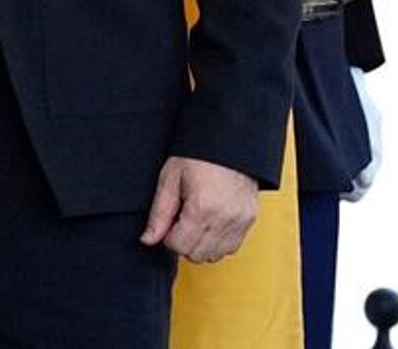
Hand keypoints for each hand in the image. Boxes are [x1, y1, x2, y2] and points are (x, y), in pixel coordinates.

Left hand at [139, 156, 258, 263]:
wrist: (228, 141)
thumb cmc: (197, 156)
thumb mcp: (170, 179)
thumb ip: (159, 213)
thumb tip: (147, 240)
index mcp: (202, 208)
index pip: (178, 246)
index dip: (168, 236)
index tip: (169, 221)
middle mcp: (224, 219)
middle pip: (196, 255)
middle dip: (184, 242)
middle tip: (181, 220)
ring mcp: (240, 221)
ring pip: (215, 255)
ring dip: (201, 245)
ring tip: (196, 220)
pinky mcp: (250, 220)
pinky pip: (232, 248)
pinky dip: (218, 242)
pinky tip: (211, 223)